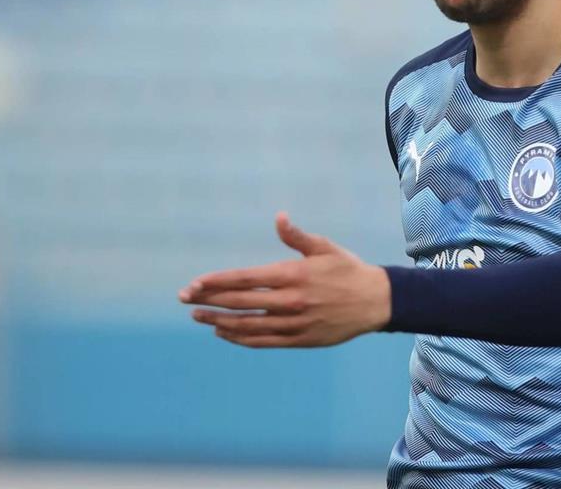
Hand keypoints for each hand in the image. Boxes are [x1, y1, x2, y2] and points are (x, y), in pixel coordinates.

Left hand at [178, 212, 391, 347]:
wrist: (376, 302)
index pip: (244, 279)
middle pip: (240, 302)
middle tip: (184, 298)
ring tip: (198, 316)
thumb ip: (297, 236)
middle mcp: (290, 301)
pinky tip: (224, 332)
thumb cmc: (348, 270)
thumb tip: (278, 218)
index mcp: (293, 275)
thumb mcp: (325, 248)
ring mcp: (294, 323)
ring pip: (247, 326)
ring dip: (219, 321)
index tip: (194, 284)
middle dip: (208, 300)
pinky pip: (262, 341)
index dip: (216, 282)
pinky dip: (239, 338)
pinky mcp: (299, 339)